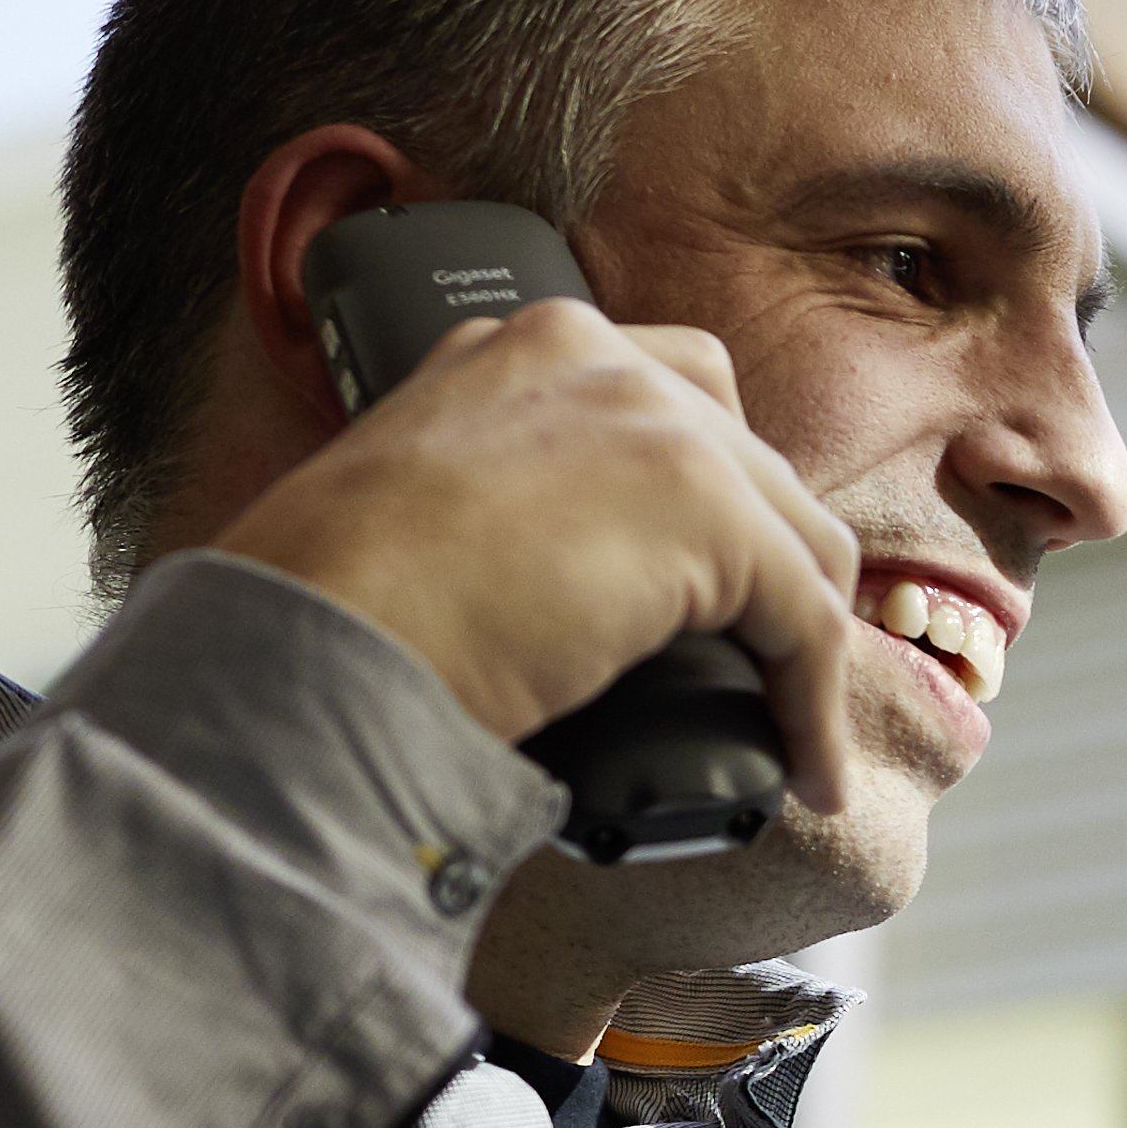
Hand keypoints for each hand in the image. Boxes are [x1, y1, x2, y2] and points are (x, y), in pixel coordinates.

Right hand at [209, 299, 863, 813]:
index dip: (702, 505)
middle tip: (753, 664)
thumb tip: (554, 597)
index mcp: (522, 352)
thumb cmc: (326, 608)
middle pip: (747, 461)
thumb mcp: (416, 514)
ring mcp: (655, 422)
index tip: (704, 593)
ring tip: (790, 730)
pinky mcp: (705, 510)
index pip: (666, 403)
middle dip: (764, 570)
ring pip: (793, 539)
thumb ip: (500, 511)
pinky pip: (808, 620)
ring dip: (802, 643)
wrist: (309, 641)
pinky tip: (809, 775)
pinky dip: (817, 708)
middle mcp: (595, 358)